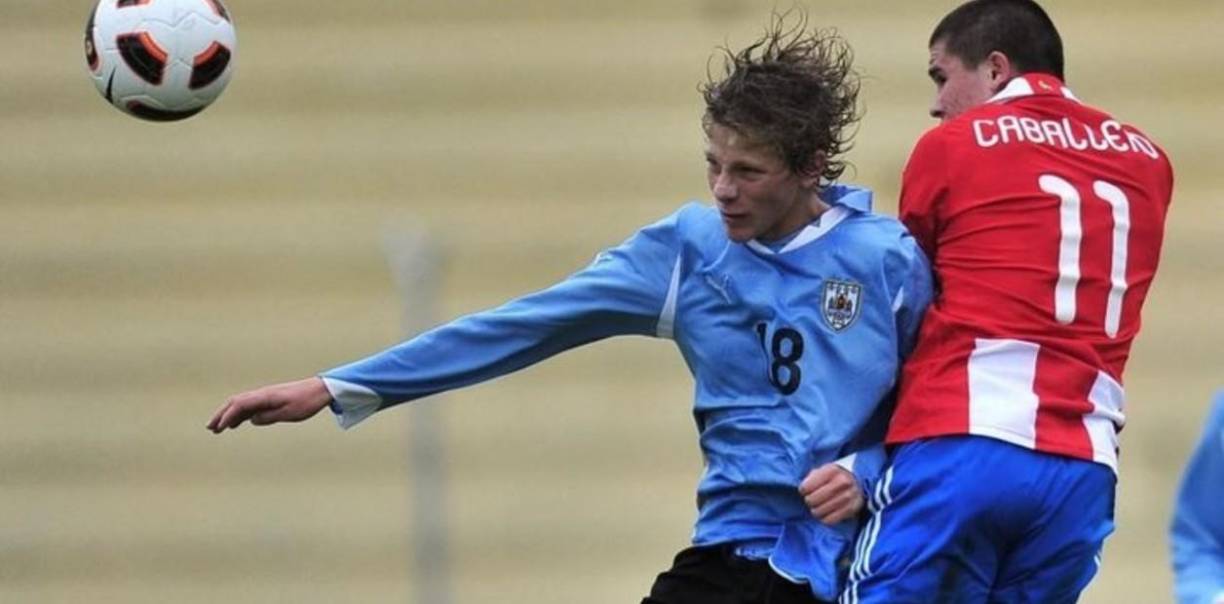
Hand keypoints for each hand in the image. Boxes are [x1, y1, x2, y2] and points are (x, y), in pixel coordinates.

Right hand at [207, 377, 332, 432]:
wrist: (321, 389)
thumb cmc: (307, 402)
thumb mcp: (289, 413)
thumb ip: (269, 416)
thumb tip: (252, 419)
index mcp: (265, 396)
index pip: (240, 404)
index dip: (228, 416)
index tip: (220, 428)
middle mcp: (263, 394)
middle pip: (235, 402)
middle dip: (221, 415)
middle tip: (210, 428)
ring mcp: (266, 396)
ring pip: (241, 404)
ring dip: (229, 415)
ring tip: (218, 428)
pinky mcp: (271, 398)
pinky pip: (251, 406)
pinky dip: (240, 414)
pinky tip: (238, 423)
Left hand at [799, 463, 863, 524]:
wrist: (859, 484)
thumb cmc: (836, 477)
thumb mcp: (825, 470)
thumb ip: (812, 476)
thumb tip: (802, 489)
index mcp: (833, 470)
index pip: (807, 486)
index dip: (803, 490)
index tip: (805, 491)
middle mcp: (842, 482)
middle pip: (813, 499)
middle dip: (809, 501)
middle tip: (811, 500)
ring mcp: (849, 496)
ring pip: (820, 511)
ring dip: (816, 511)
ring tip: (818, 507)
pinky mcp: (852, 509)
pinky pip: (830, 520)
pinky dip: (825, 519)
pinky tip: (825, 513)